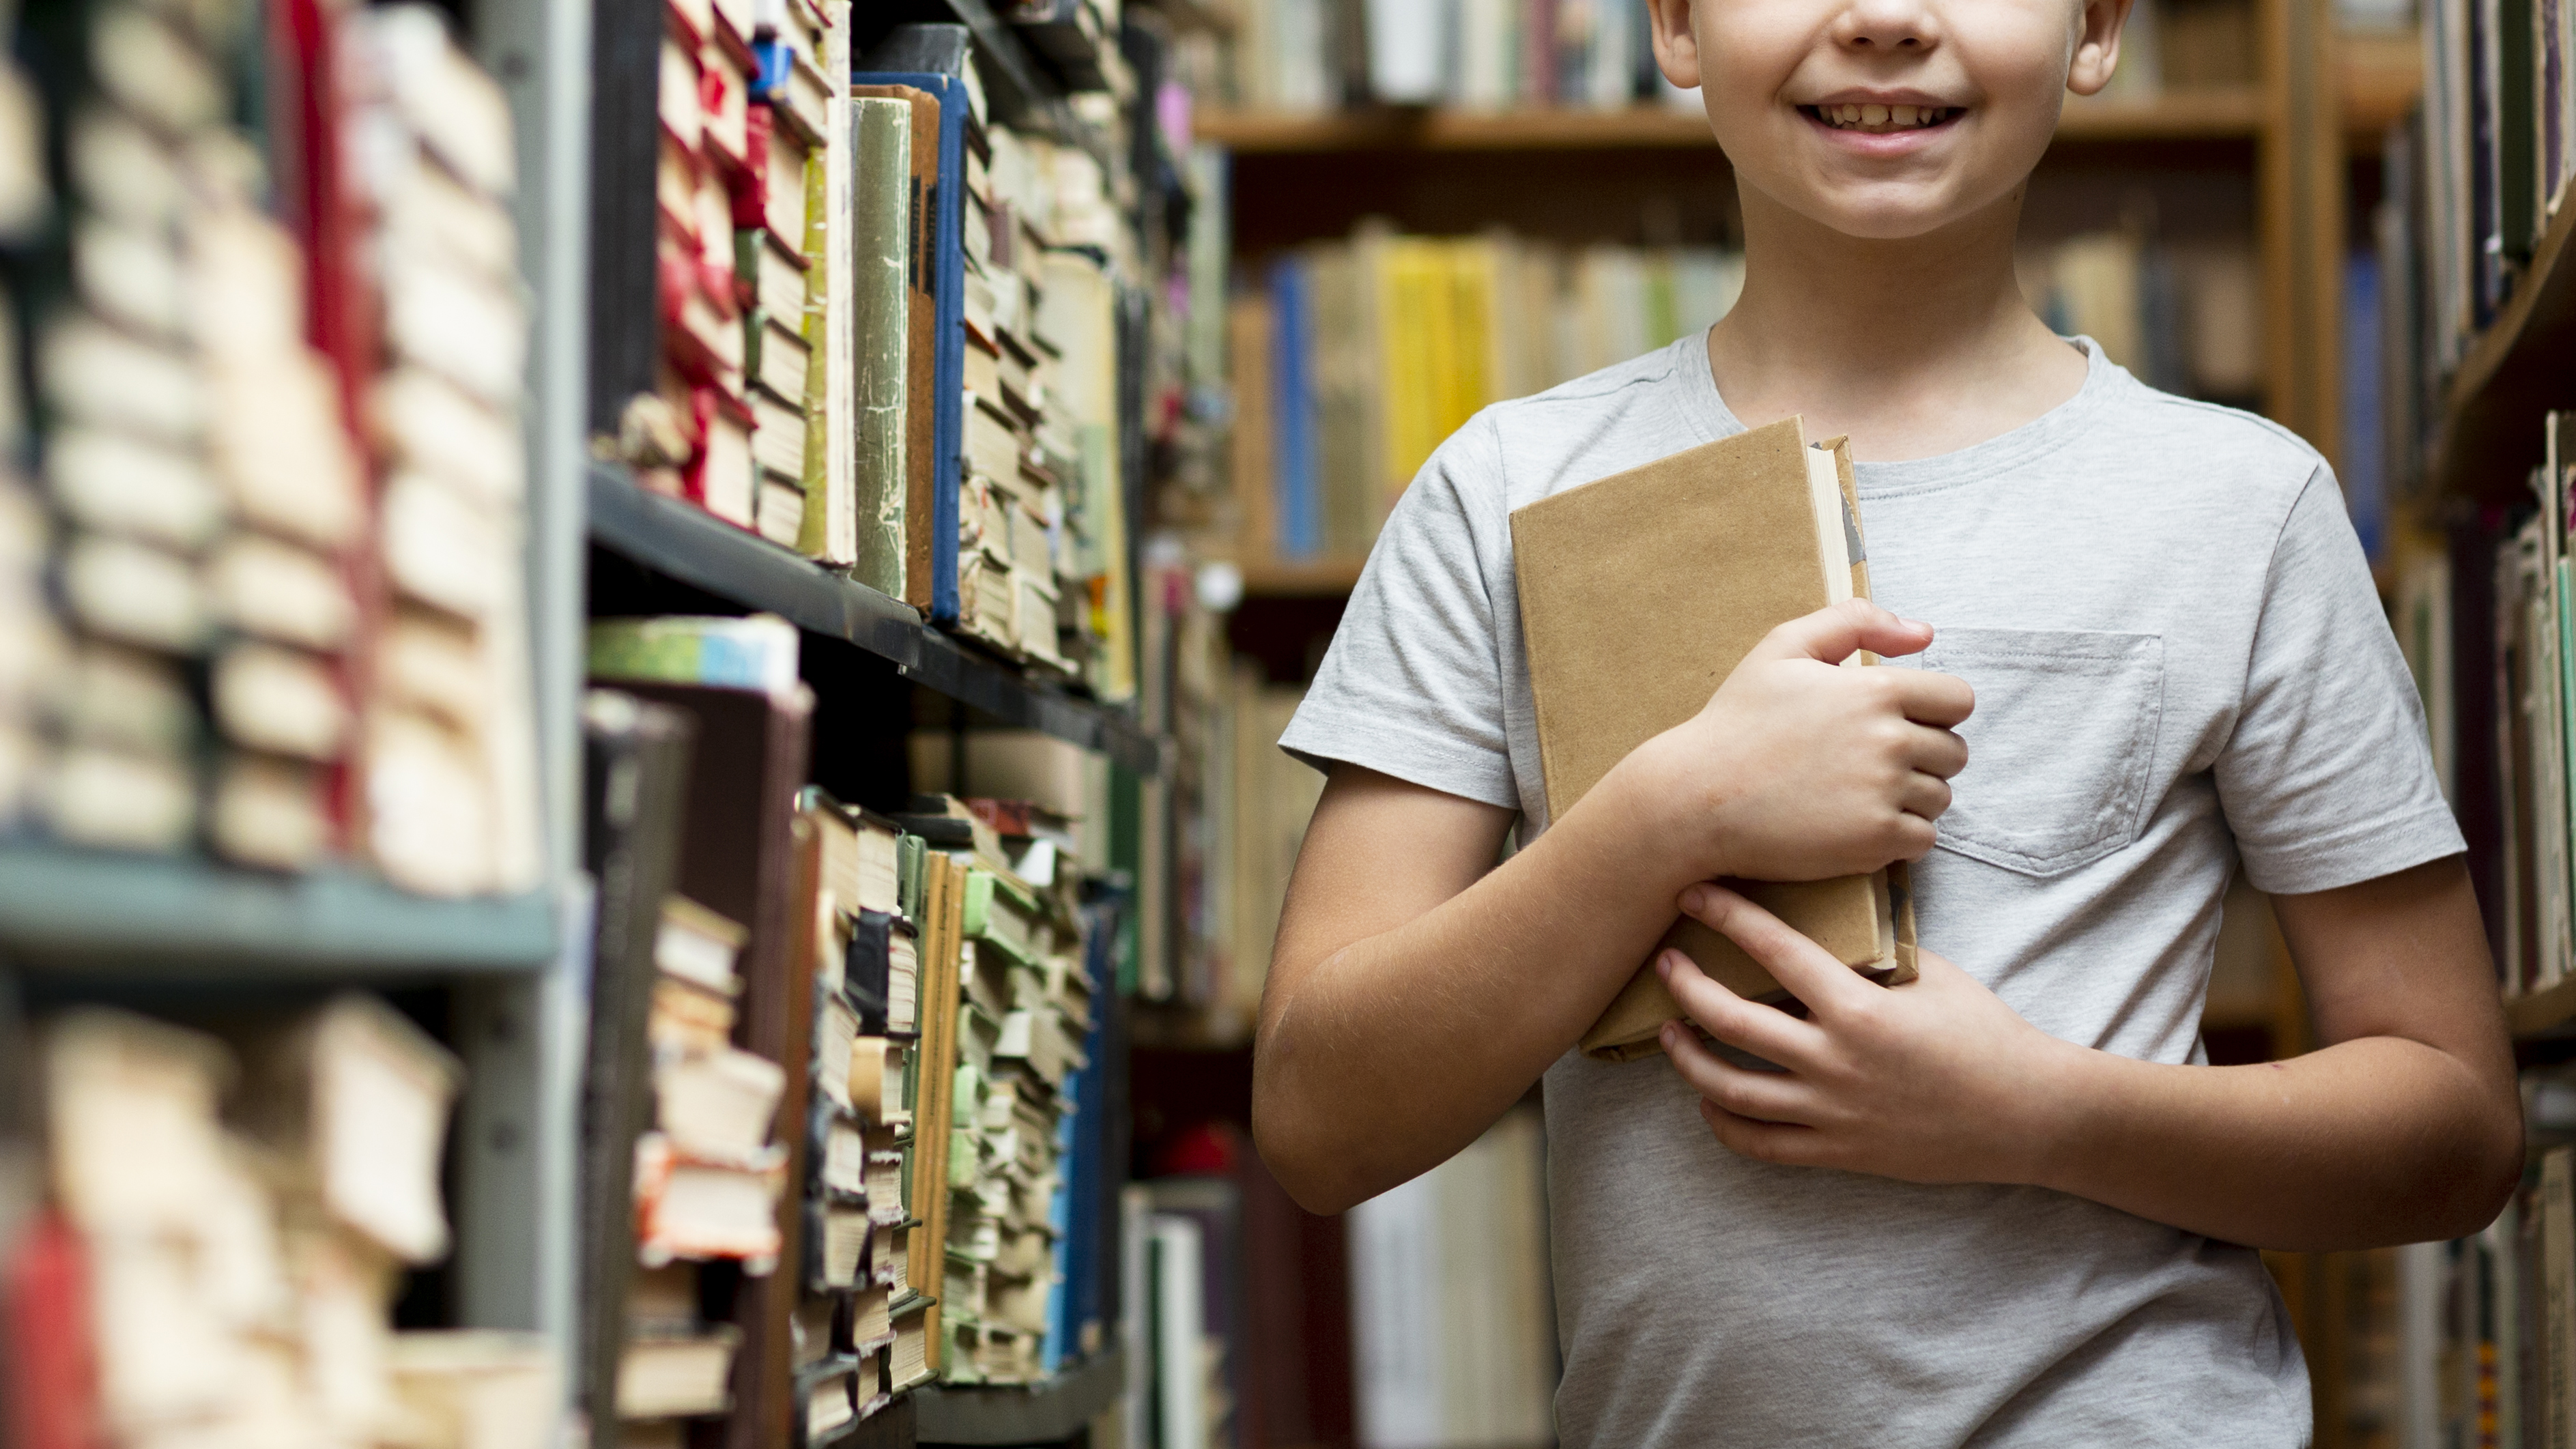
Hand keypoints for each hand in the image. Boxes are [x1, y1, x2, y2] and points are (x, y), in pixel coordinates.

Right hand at [1628, 599, 1973, 882]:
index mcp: (1876, 690)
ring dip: (1911, 799)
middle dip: (1923, 757)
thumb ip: (1856, 622)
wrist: (1695, 798)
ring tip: (1858, 795)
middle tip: (1870, 763)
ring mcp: (1884, 794)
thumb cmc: (1737, 722)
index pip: (1958, 700)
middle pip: (1954, 752)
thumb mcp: (1783, 648)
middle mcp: (1889, 741)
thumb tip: (1924, 635)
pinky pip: (1923, 839)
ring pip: (1940, 797)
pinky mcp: (1875, 841)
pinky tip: (1857, 825)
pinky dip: (1899, 837)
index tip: (1899, 723)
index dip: (1934, 711)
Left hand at [1653, 882, 2080, 1184]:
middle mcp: (1834, 1061)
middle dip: (1685, 986)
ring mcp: (1832, 1112)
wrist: (2028, 1114)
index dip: (1726, 917)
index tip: (1693, 896)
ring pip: (1731, 1089)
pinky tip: (1708, 1099)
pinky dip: (1723, 1122)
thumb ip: (1872, 953)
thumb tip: (1825, 919)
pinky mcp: (1839, 1153)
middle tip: (1665, 963)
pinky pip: (1760, 1145)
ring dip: (1688, 1059)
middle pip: (1730, 1019)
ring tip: (1670, 1032)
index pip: (1772, 950)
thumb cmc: (1985, 1034)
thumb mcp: (1932, 975)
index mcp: (1858, 1008)